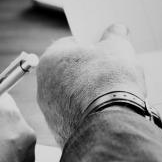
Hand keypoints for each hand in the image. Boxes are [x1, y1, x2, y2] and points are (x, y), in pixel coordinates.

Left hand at [37, 24, 146, 145]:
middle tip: (111, 71)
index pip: (70, 44)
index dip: (91, 44)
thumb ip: (115, 35)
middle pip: (69, 71)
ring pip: (72, 95)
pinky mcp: (59, 130)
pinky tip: (107, 112)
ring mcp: (49, 110)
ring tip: (113, 93)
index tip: (105, 48)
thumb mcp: (118, 47)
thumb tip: (116, 30)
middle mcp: (43, 85)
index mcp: (50, 59)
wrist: (110, 125)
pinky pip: (75, 116)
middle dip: (89, 70)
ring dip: (89, 93)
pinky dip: (89, 114)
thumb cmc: (109, 81)